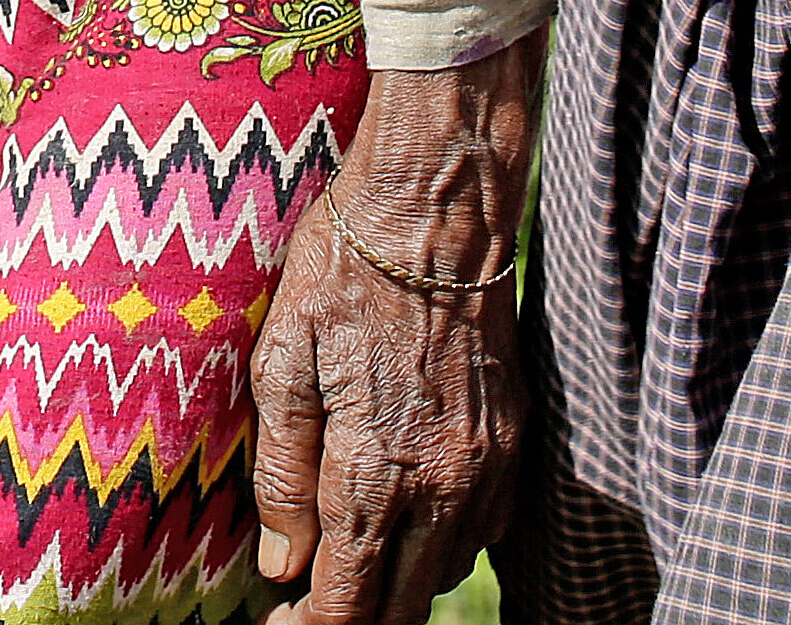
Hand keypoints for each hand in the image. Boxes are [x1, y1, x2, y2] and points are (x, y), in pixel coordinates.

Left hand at [252, 47, 528, 624]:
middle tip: (304, 607)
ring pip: (443, 574)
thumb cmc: (344, 271)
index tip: (277, 624)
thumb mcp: (281, 361)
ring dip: (397, 586)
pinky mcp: (513, 442)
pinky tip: (405, 518)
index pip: (349, 601)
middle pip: (402, 606)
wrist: (437, 207)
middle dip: (353, 619)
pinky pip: (482, 532)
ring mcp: (488, 467)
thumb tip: (281, 566)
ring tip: (348, 561)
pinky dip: (440, 546)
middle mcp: (444, 484)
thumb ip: (282, 474)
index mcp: (377, 470)